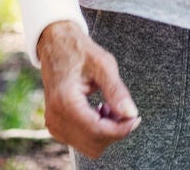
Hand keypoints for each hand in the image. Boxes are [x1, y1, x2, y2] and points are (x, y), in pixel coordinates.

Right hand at [36, 20, 139, 157]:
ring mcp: (54, 123)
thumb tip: (131, 114)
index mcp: (65, 101)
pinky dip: (95, 131)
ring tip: (110, 107)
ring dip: (105, 132)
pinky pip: (81, 140)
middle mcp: (56, 116)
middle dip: (114, 131)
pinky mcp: (56, 125)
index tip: (135, 118)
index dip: (121, 129)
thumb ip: (117, 90)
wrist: (56, 45)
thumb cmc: (79, 51)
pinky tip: (99, 111)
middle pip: (94, 143)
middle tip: (123, 109)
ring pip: (88, 146)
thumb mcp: (103, 64)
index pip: (97, 130)